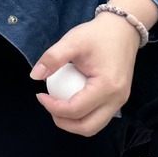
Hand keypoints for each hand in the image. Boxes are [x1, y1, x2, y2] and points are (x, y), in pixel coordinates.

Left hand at [31, 14, 138, 134]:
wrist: (122, 30)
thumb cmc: (98, 35)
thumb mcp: (72, 41)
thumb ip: (52, 58)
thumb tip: (35, 76)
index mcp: (107, 86)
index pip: (76, 110)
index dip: (53, 107)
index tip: (40, 95)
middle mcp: (117, 98)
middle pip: (87, 127)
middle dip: (63, 122)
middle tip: (48, 105)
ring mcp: (120, 101)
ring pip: (94, 126)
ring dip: (73, 122)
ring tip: (57, 105)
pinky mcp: (118, 99)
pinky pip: (99, 117)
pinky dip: (82, 116)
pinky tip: (69, 100)